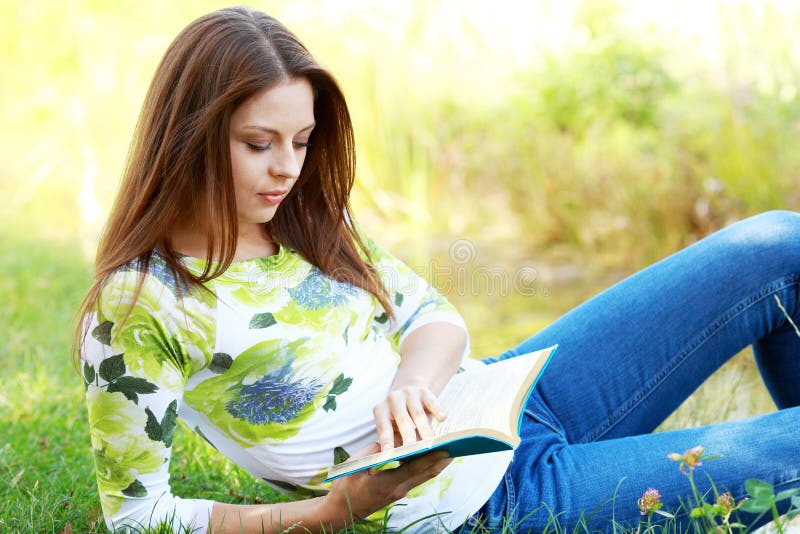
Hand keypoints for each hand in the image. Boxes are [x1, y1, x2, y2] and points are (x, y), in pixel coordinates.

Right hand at [322, 443, 451, 520]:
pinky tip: (428, 455)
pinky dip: (423, 466)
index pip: (415, 467)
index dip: (432, 456)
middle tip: (456, 445)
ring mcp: (399, 492)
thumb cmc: (345, 487)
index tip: (446, 446)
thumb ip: (374, 451)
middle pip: (426, 473)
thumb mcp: (356, 465)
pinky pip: (415, 477)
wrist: (341, 511)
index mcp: (388, 483)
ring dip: (435, 463)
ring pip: (423, 476)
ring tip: (448, 448)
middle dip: (441, 460)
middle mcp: (398, 489)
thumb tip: (390, 439)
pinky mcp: (397, 492)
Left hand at [373, 385, 446, 450]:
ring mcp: (408, 393)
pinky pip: (431, 401)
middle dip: (408, 436)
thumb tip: (396, 465)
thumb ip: (393, 445)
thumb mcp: (393, 430)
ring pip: (417, 413)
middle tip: (414, 450)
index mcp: (381, 411)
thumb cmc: (399, 420)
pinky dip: (437, 409)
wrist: (409, 394)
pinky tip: (443, 418)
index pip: (383, 428)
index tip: (389, 454)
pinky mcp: (424, 391)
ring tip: (431, 442)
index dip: (386, 441)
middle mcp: (393, 399)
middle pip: (402, 420)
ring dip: (424, 428)